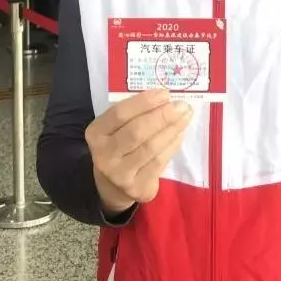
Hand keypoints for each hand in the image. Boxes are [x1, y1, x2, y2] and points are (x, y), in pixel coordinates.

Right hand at [85, 89, 193, 215]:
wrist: (113, 185)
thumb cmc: (118, 146)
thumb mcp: (116, 128)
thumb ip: (134, 113)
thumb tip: (166, 99)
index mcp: (96, 133)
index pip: (119, 114)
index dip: (144, 102)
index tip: (165, 94)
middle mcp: (104, 155)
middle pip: (136, 132)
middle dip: (162, 116)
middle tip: (182, 105)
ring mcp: (120, 174)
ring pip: (150, 148)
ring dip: (171, 129)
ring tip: (185, 116)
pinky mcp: (137, 187)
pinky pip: (159, 162)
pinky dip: (172, 145)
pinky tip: (179, 134)